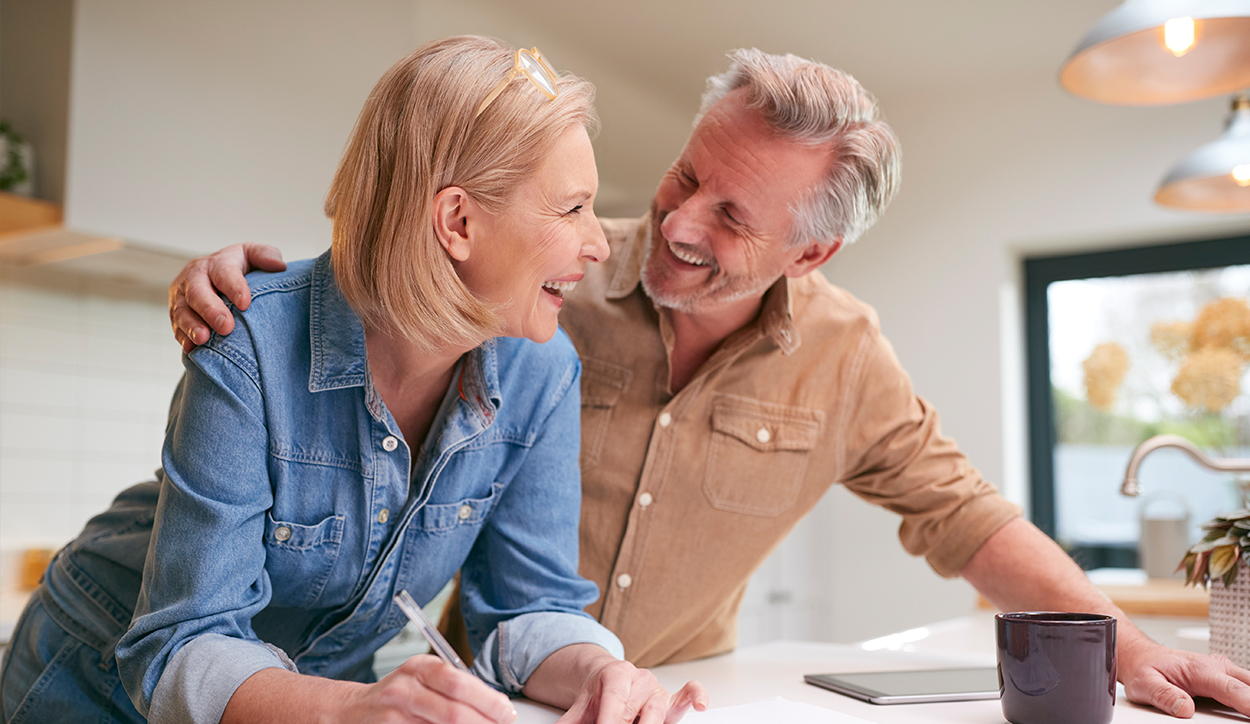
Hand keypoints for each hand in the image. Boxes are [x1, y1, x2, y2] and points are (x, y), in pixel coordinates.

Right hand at [169, 243, 285, 352]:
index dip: (234, 287)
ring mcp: (181, 296)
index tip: (245, 304)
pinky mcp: (176, 314)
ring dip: (192, 326)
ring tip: (204, 339)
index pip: (224, 273)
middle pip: (198, 292)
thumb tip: (279, 265)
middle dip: (210, 309)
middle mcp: (195, 277)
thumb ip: (265, 255)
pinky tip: (191, 348)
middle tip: (226, 326)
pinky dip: (183, 337)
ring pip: (182, 310)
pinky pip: (176, 326)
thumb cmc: (238, 269)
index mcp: (217, 263)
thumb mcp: (252, 255)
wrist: (212, 278)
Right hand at [340, 655, 516, 723]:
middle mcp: (404, 689)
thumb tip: (496, 707)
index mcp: (418, 668)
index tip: (506, 711)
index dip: (487, 700)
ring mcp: (394, 716)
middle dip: (484, 723)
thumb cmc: (398, 696)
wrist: (351, 711)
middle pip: (453, 712)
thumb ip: (454, 687)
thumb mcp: (423, 680)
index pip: (458, 682)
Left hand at [555, 659, 707, 723]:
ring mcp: (657, 690)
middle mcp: (640, 679)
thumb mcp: (579, 708)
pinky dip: (695, 697)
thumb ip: (569, 723)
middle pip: (635, 711)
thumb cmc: (597, 695)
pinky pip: (687, 694)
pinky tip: (699, 706)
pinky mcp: (672, 700)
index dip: (609, 722)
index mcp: (616, 675)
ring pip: (659, 710)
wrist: (607, 678)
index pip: (614, 704)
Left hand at [1119, 639, 1249, 716]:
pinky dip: (1247, 699)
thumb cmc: (1145, 668)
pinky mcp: (1226, 678)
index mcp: (1200, 670)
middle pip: (1249, 686)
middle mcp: (1217, 667)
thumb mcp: (1144, 683)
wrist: (1143, 657)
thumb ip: (1164, 695)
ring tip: (1247, 716)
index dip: (1249, 703)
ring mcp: (1224, 672)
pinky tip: (1244, 713)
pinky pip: (1245, 689)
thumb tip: (1185, 709)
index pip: (1231, 689)